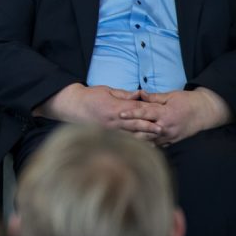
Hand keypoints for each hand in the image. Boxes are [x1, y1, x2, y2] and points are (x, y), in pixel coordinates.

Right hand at [35, 84, 161, 137]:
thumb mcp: (107, 91)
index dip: (148, 112)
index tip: (160, 114)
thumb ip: (124, 94)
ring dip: (144, 137)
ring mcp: (109, 130)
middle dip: (150, 127)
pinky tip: (142, 145)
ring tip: (157, 139)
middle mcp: (113, 121)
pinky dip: (134, 143)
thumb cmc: (90, 96)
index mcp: (114, 108)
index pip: (135, 110)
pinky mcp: (106, 136)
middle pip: (135, 125)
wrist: (72, 106)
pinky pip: (122, 140)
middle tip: (163, 129)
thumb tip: (139, 94)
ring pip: (130, 135)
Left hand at [120, 87, 232, 145]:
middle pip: (144, 130)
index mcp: (165, 113)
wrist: (205, 113)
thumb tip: (140, 94)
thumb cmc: (187, 101)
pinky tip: (134, 145)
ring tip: (119, 138)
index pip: (145, 113)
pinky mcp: (171, 142)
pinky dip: (145, 144)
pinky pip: (156, 145)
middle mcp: (166, 127)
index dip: (131, 113)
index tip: (119, 114)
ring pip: (148, 140)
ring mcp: (169, 137)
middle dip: (129, 130)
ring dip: (135, 139)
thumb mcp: (171, 96)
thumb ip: (154, 97)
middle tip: (114, 129)